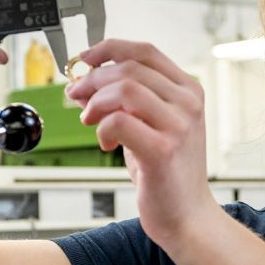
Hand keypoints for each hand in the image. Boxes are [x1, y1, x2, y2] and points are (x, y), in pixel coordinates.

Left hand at [64, 39, 220, 250]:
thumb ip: (124, 102)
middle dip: (93, 78)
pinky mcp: (163, 149)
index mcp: (188, 91)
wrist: (187, 216)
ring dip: (96, 103)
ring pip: (124, 90)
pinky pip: (119, 122)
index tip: (85, 59)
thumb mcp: (149, 127)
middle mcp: (188, 103)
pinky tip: (106, 143)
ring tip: (90, 121)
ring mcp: (179, 125)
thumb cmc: (166, 173)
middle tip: (75, 95)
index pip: (145, 51)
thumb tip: (84, 82)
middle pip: (129, 68)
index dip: (109, 48)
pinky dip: (102, 130)